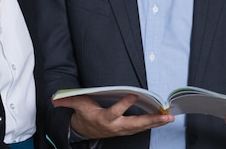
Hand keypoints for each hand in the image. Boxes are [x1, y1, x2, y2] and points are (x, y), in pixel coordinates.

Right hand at [53, 94, 173, 139]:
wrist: (84, 131)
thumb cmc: (84, 115)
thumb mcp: (77, 106)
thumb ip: (68, 101)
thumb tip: (56, 98)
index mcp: (103, 119)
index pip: (115, 112)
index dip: (124, 104)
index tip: (134, 95)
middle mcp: (115, 126)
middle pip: (135, 124)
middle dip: (152, 120)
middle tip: (166, 116)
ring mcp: (122, 130)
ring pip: (141, 127)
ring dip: (157, 123)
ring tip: (170, 117)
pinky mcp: (127, 130)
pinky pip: (142, 127)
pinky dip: (153, 124)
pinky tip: (163, 119)